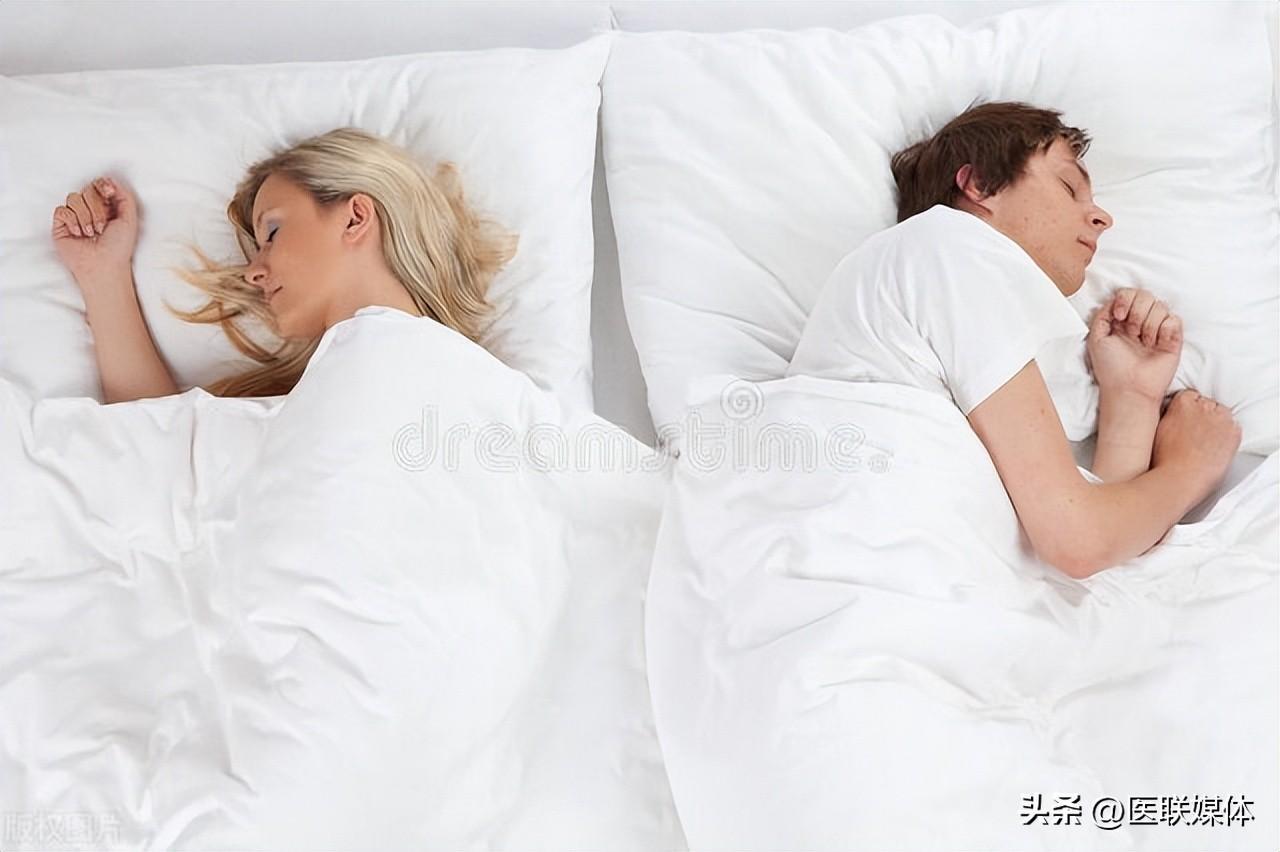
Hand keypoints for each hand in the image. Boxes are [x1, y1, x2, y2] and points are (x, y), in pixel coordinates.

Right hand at [51, 175, 140, 281]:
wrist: (103, 264)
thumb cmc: (118, 247)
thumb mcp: (130, 219)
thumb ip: (125, 197)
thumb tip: (111, 181)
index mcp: (107, 207)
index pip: (99, 184)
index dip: (102, 186)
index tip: (109, 193)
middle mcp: (90, 209)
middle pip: (87, 189)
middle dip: (97, 208)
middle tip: (102, 227)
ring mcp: (74, 216)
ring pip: (74, 198)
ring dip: (85, 217)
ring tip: (90, 233)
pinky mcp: (61, 224)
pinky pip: (62, 210)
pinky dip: (72, 222)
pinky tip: (77, 234)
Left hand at [1086, 287, 1181, 402]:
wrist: (1129, 388)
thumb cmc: (1111, 367)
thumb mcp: (1096, 338)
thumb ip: (1102, 315)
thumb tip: (1113, 299)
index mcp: (1122, 320)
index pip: (1129, 293)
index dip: (1125, 299)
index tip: (1119, 317)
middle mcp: (1141, 321)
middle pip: (1146, 295)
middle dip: (1137, 312)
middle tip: (1132, 333)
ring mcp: (1158, 329)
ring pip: (1160, 306)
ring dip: (1149, 325)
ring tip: (1144, 344)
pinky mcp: (1173, 338)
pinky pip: (1174, 319)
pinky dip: (1164, 331)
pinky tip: (1157, 345)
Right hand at [1152, 389, 1239, 498]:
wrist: (1180, 479)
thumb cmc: (1164, 460)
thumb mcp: (1156, 429)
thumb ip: (1167, 416)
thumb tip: (1171, 414)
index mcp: (1182, 403)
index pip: (1189, 396)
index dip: (1187, 411)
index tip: (1185, 422)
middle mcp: (1203, 406)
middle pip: (1207, 404)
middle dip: (1203, 416)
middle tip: (1195, 435)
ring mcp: (1221, 419)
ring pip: (1222, 414)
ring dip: (1216, 424)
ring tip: (1205, 443)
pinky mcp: (1234, 432)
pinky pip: (1233, 428)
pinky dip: (1227, 436)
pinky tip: (1215, 448)